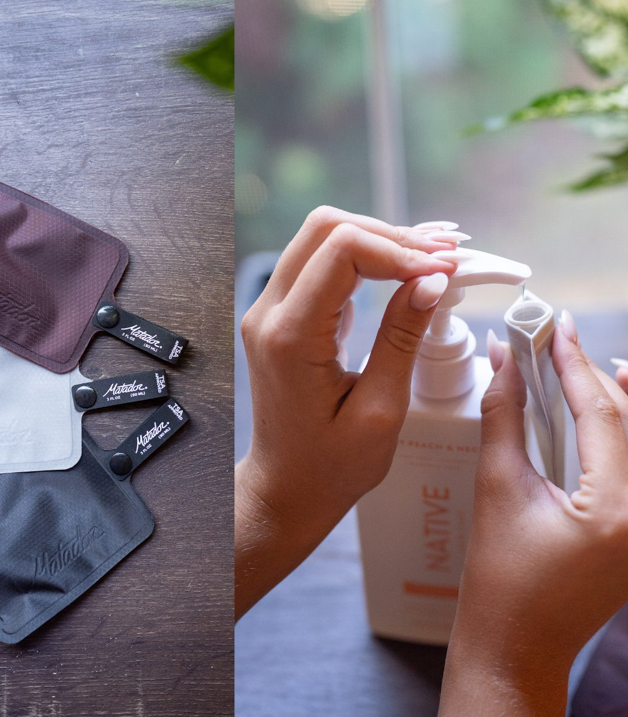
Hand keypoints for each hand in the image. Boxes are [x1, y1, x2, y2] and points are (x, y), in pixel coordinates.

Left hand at [235, 208, 459, 616]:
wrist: (287, 488)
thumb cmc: (331, 466)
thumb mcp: (381, 409)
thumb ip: (403, 338)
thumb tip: (433, 279)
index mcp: (289, 337)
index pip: (341, 250)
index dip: (400, 249)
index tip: (447, 270)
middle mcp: (268, 315)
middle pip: (326, 228)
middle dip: (391, 235)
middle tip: (448, 258)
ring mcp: (270, 312)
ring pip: (323, 239)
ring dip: (381, 241)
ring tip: (438, 260)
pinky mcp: (284, 316)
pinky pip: (322, 265)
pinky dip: (367, 259)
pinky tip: (410, 272)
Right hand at [437, 313, 627, 716]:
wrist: (516, 643)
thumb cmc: (500, 581)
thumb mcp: (498, 490)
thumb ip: (504, 420)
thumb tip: (504, 364)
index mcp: (616, 508)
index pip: (600, 414)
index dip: (572, 363)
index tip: (553, 326)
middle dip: (591, 376)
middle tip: (557, 336)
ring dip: (615, 400)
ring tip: (583, 362)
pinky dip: (622, 433)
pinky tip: (607, 406)